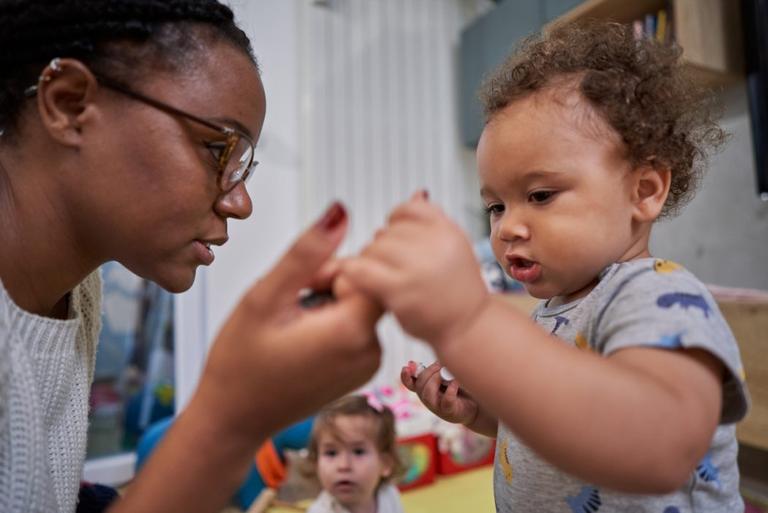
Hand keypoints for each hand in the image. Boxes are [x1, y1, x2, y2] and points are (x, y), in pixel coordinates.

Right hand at [192, 202, 383, 439]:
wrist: (233, 419)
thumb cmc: (240, 364)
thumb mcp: (265, 298)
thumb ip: (306, 254)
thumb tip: (340, 213)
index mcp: (352, 330)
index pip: (369, 268)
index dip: (332, 268)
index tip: (302, 285)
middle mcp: (371, 351)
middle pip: (367, 286)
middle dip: (330, 282)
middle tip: (291, 304)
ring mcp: (368, 365)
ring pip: (360, 304)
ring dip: (330, 302)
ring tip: (293, 323)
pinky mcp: (361, 372)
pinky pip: (357, 328)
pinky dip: (333, 323)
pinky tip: (303, 338)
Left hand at [341, 193, 489, 347]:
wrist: (469, 328)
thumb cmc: (456, 290)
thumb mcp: (453, 247)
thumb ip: (433, 221)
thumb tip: (416, 192)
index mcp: (448, 230)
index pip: (408, 209)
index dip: (395, 222)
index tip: (395, 238)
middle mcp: (436, 244)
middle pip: (387, 231)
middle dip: (382, 248)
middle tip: (388, 268)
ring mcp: (418, 267)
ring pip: (373, 249)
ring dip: (369, 262)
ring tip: (380, 279)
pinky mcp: (400, 290)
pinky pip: (361, 269)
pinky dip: (352, 272)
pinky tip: (353, 279)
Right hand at [401, 361, 478, 425]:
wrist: (478, 407)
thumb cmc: (462, 389)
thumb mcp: (447, 377)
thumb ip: (437, 370)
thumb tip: (429, 361)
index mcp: (426, 389)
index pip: (410, 384)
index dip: (405, 376)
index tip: (406, 367)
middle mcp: (429, 399)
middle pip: (419, 386)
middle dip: (428, 372)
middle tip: (440, 364)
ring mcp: (438, 408)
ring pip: (427, 395)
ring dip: (435, 380)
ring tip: (445, 374)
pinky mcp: (450, 412)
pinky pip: (446, 401)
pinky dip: (451, 389)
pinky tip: (456, 381)